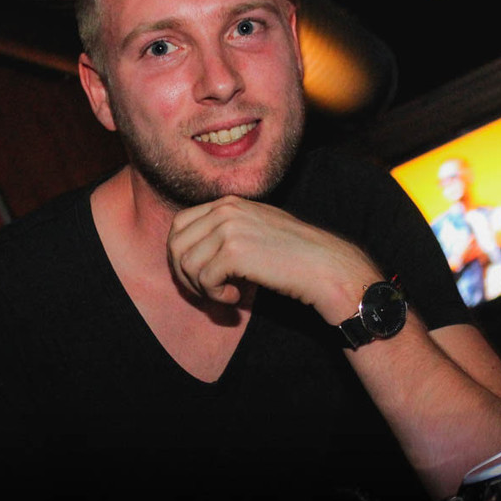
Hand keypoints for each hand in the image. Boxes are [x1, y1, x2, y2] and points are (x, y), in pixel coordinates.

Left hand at [167, 195, 380, 323]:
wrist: (324, 265)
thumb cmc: (294, 255)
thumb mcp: (257, 228)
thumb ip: (226, 230)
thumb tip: (192, 252)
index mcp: (229, 202)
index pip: (180, 224)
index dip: (181, 254)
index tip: (199, 275)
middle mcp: (226, 209)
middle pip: (176, 244)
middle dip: (184, 274)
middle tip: (207, 292)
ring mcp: (229, 228)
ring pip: (186, 263)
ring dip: (201, 288)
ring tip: (226, 295)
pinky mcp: (234, 251)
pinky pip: (204, 279)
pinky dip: (215, 295)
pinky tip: (236, 298)